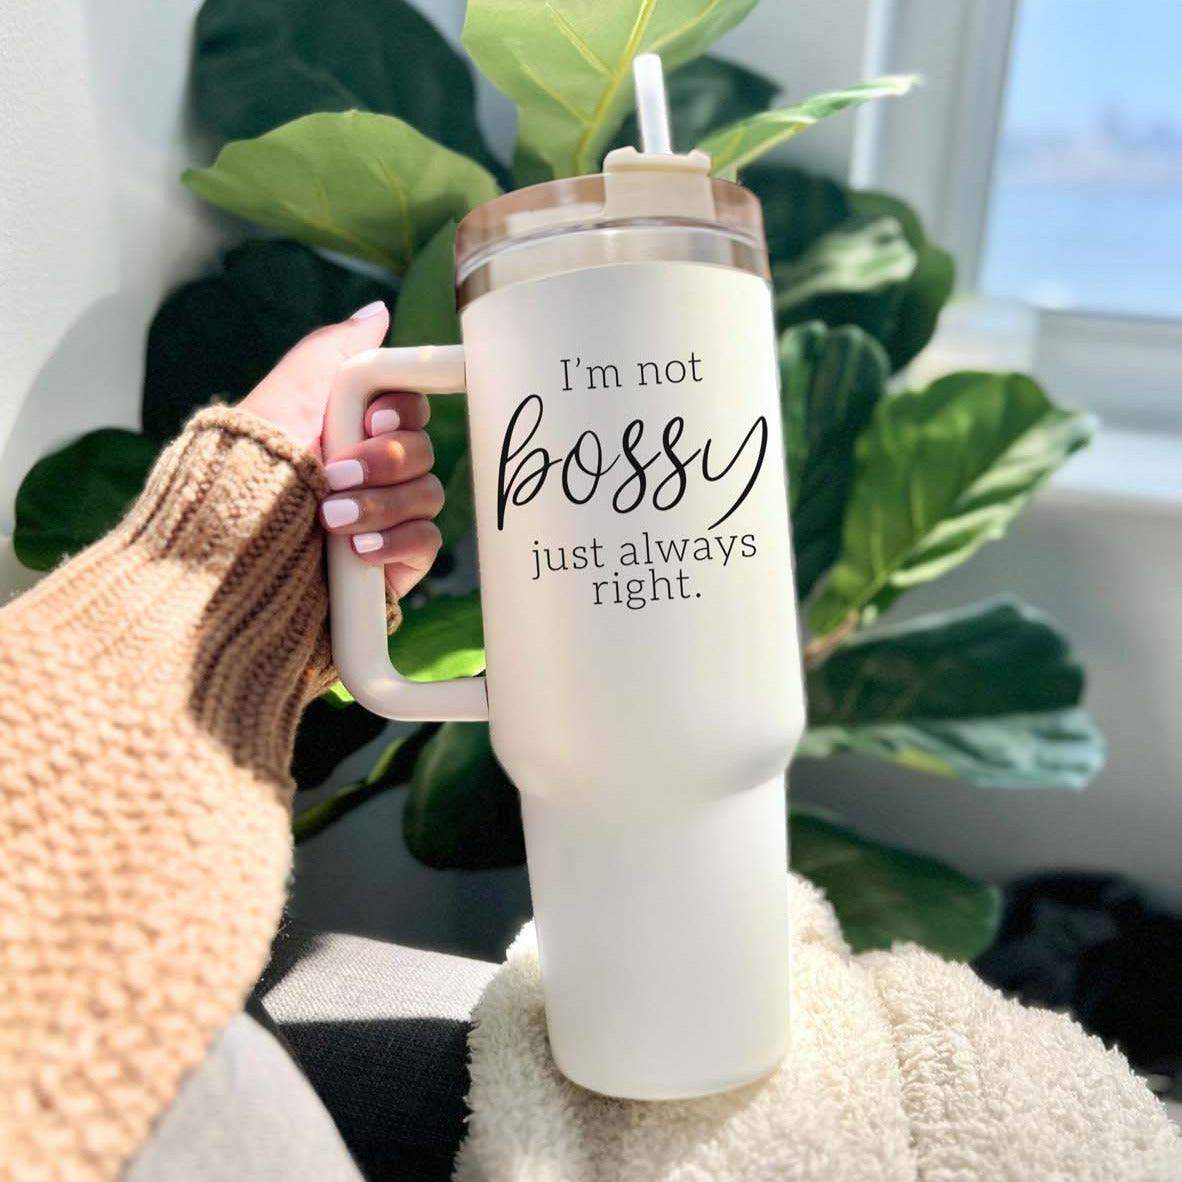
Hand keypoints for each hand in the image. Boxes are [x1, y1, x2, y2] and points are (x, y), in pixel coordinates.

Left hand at [239, 301, 442, 598]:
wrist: (230, 550)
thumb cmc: (250, 466)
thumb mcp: (288, 393)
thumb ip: (336, 350)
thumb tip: (378, 313)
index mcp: (352, 430)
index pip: (410, 409)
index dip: (403, 410)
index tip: (375, 416)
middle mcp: (371, 473)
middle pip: (422, 450)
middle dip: (382, 460)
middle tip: (336, 473)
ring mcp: (386, 519)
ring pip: (427, 494)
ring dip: (381, 503)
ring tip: (331, 517)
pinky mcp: (393, 563)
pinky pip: (426, 542)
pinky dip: (396, 541)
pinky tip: (358, 549)